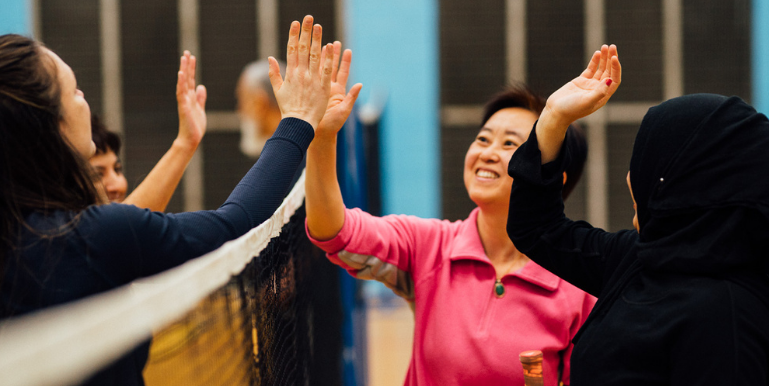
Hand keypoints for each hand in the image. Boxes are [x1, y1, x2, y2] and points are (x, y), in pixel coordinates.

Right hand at [176, 51, 206, 147]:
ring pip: (183, 82)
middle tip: (186, 52)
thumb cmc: (195, 126)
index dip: (191, 68)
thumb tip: (201, 86)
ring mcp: (184, 100)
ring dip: (183, 70)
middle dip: (187, 65)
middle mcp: (186, 96)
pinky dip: (181, 83)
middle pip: (186, 78)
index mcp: (191, 97)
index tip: (191, 56)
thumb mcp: (200, 109)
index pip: (191, 79)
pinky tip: (181, 75)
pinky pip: (181, 93)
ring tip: (184, 58)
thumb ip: (200, 98)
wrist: (191, 139)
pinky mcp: (184, 106)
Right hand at [268, 15, 334, 129]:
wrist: (298, 124)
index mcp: (290, 74)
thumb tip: (269, 58)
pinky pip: (327, 70)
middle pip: (304, 49)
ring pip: (315, 56)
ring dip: (317, 40)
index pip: (292, 50)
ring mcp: (312, 80)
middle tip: (308, 18)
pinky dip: (329, 58)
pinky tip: (331, 46)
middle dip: (306, 32)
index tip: (295, 23)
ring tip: (319, 26)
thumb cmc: (288, 108)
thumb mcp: (278, 90)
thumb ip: (274, 74)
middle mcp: (301, 74)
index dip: (294, 35)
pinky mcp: (323, 87)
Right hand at [316, 41, 362, 137]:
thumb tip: (360, 85)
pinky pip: (311, 78)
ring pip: (321, 70)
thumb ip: (352, 97)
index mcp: (339, 92)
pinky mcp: (312, 92)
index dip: (345, 62)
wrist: (320, 133)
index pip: (343, 73)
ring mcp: (320, 89)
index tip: (347, 50)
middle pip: (332, 68)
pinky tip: (308, 58)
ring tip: (322, 45)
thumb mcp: (344, 110)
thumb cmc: (333, 124)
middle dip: (333, 55)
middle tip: (334, 43)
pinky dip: (310, 68)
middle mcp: (330, 89)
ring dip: (321, 58)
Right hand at [544, 44, 620, 124]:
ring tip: (605, 46)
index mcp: (603, 96)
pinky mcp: (581, 81)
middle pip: (609, 72)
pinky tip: (597, 53)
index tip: (614, 57)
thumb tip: (610, 80)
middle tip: (612, 46)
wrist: (555, 112)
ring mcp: (590, 85)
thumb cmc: (571, 110)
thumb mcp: (586, 102)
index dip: (616, 68)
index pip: (614, 80)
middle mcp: (598, 90)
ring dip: (604, 58)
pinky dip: (594, 61)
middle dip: (611, 59)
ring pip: (600, 69)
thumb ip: (599, 92)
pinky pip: (591, 69)